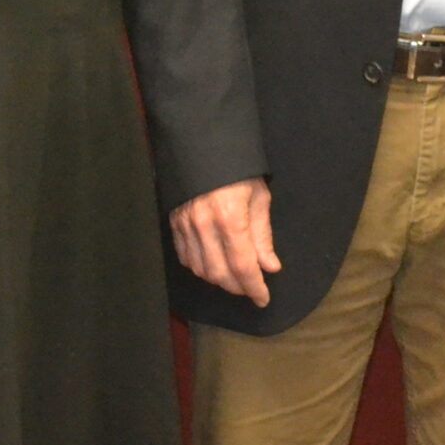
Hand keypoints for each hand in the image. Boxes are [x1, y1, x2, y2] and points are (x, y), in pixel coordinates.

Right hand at [170, 177, 280, 305]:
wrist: (204, 145)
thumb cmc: (239, 169)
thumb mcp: (259, 197)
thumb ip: (262, 235)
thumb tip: (270, 267)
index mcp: (230, 218)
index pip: (242, 266)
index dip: (254, 287)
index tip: (263, 299)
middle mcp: (204, 226)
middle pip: (220, 274)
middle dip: (238, 287)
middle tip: (252, 288)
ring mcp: (185, 226)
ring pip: (201, 270)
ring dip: (220, 280)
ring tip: (236, 277)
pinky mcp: (174, 224)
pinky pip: (186, 258)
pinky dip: (201, 268)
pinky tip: (214, 265)